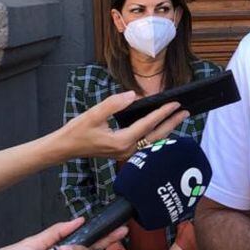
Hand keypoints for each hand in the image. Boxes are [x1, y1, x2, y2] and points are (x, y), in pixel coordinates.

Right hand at [51, 93, 189, 160]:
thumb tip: (133, 95)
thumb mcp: (93, 114)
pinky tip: (160, 127)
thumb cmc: (77, 131)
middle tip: (185, 111)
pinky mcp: (123, 152)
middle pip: (156, 136)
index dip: (162, 113)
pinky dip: (155, 134)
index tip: (175, 103)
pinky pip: (145, 142)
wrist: (65, 147)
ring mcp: (126, 153)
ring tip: (177, 118)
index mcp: (121, 141)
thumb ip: (113, 103)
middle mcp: (127, 150)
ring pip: (152, 141)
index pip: (147, 125)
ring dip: (165, 129)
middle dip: (172, 123)